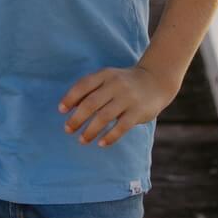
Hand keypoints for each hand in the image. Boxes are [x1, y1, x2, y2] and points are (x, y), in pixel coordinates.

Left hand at [59, 62, 175, 147]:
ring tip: (82, 140)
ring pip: (104, 117)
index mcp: (105, 74)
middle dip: (77, 118)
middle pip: (91, 103)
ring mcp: (128, 98)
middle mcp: (115, 85)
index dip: (70, 98)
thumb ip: (91, 89)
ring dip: (90, 130)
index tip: (61, 110)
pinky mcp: (138, 112)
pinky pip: (121, 127)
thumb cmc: (124, 83)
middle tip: (67, 129)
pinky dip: (110, 136)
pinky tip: (101, 143)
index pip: (83, 85)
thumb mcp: (108, 78)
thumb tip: (70, 107)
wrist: (155, 81)